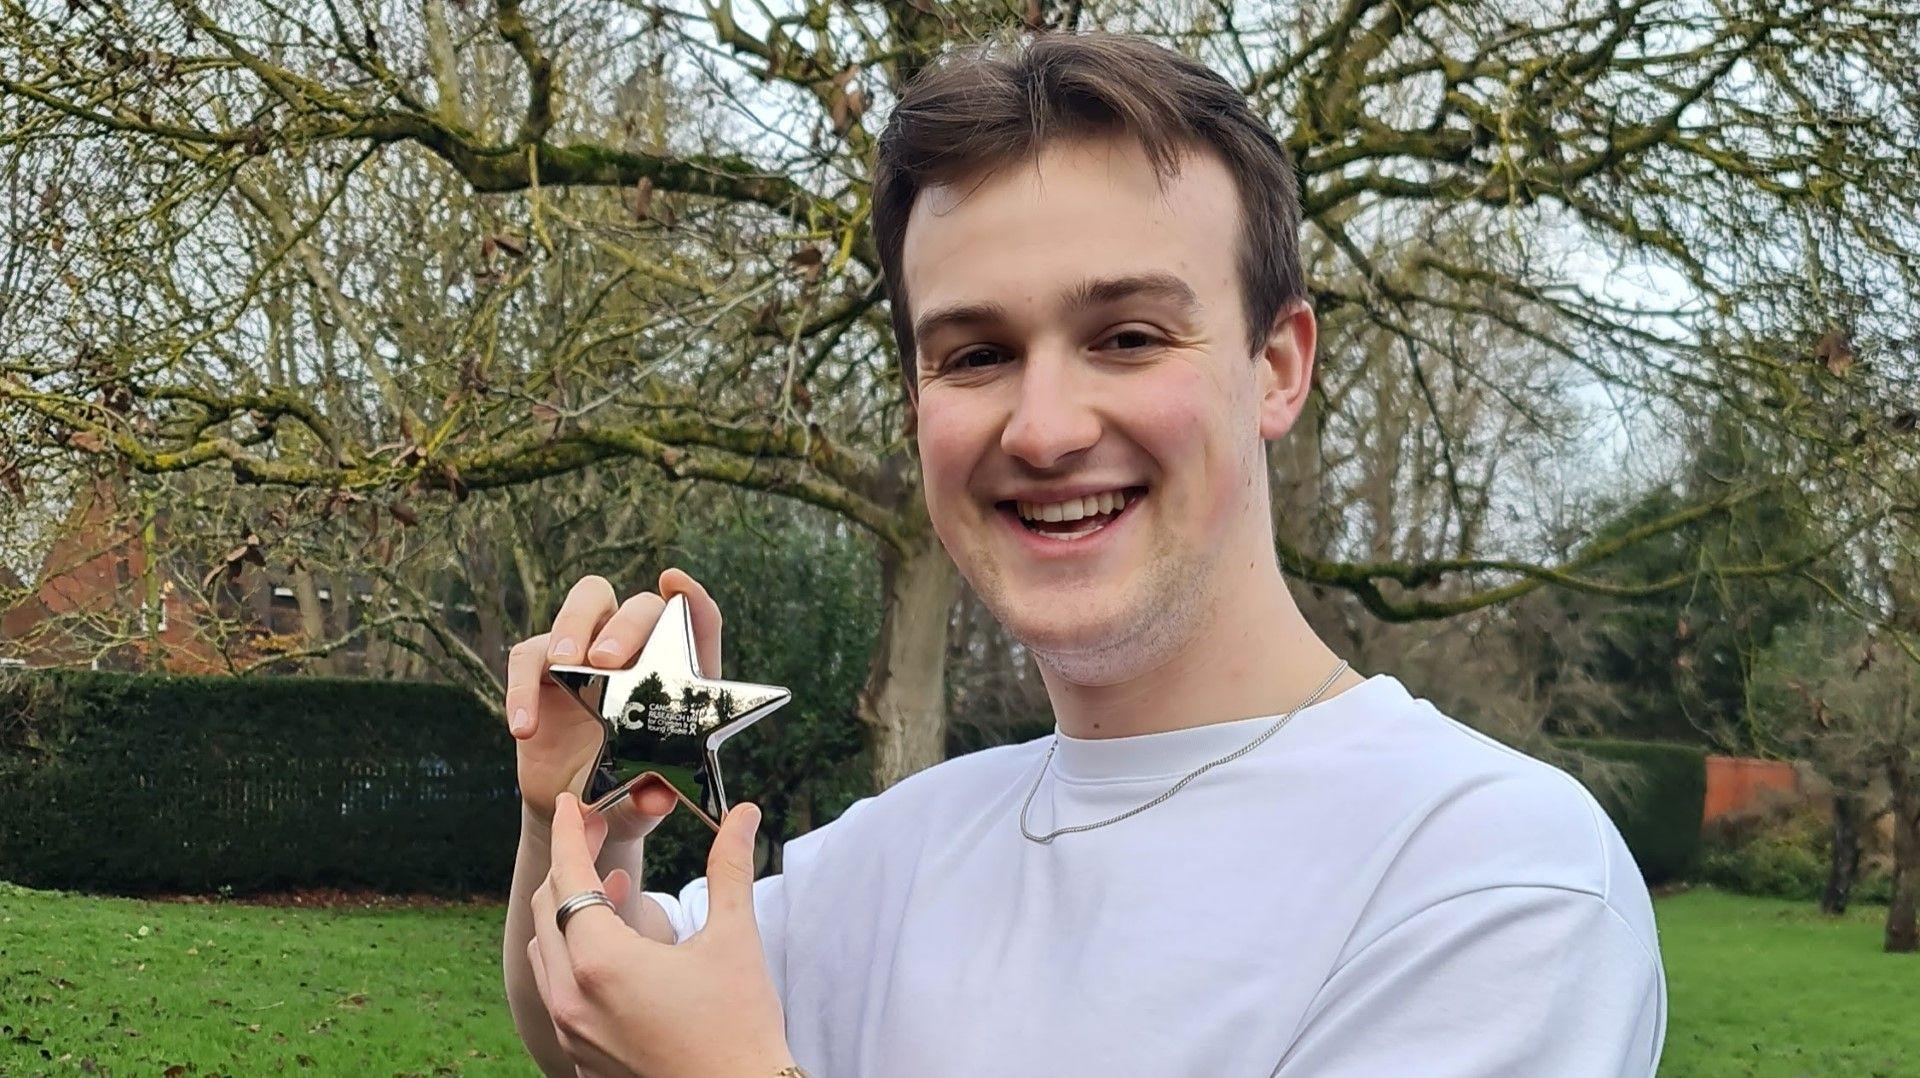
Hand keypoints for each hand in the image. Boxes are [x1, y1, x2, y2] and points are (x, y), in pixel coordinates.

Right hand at [506, 568, 726, 840]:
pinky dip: (522, 687)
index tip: (675, 582)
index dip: (692, 597)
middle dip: (625, 625)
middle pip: (638, 606)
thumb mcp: (640, 807)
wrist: (572, 810)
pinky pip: (528, 656)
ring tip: (567, 661)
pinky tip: (523, 727)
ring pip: (587, 601)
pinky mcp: (543, 666)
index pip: (696, 623)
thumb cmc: (624, 795)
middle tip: (605, 660)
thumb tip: (654, 798)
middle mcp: (637, 651)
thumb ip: (649, 802)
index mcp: (679, 675)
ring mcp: (589, 652)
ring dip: (577, 623)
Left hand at [528, 791, 794, 1077]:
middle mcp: (572, 999)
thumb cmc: (739, 1029)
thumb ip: (728, 869)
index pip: (570, 878)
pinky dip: (575, 959)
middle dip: (570, 867)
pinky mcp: (582, 1059)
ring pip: (546, 955)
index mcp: (601, 963)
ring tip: (615, 890)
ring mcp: (572, 1034)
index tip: (571, 803)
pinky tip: (616, 952)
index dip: (571, 833)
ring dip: (570, 914)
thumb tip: (742, 813)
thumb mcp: (734, 940)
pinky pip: (559, 995)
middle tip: (598, 835)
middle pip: (547, 912)